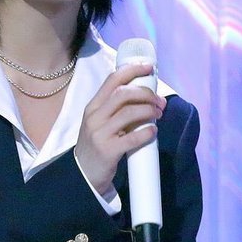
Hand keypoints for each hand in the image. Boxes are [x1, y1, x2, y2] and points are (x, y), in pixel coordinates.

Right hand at [75, 64, 166, 194]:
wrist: (82, 173)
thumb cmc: (96, 143)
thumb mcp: (99, 121)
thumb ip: (116, 109)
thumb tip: (145, 96)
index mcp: (93, 106)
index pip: (112, 80)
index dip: (131, 70)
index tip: (149, 67)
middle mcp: (94, 116)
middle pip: (122, 94)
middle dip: (145, 93)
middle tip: (159, 101)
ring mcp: (100, 133)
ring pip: (128, 113)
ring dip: (148, 110)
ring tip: (158, 114)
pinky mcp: (108, 151)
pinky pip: (132, 138)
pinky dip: (146, 132)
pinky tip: (153, 132)